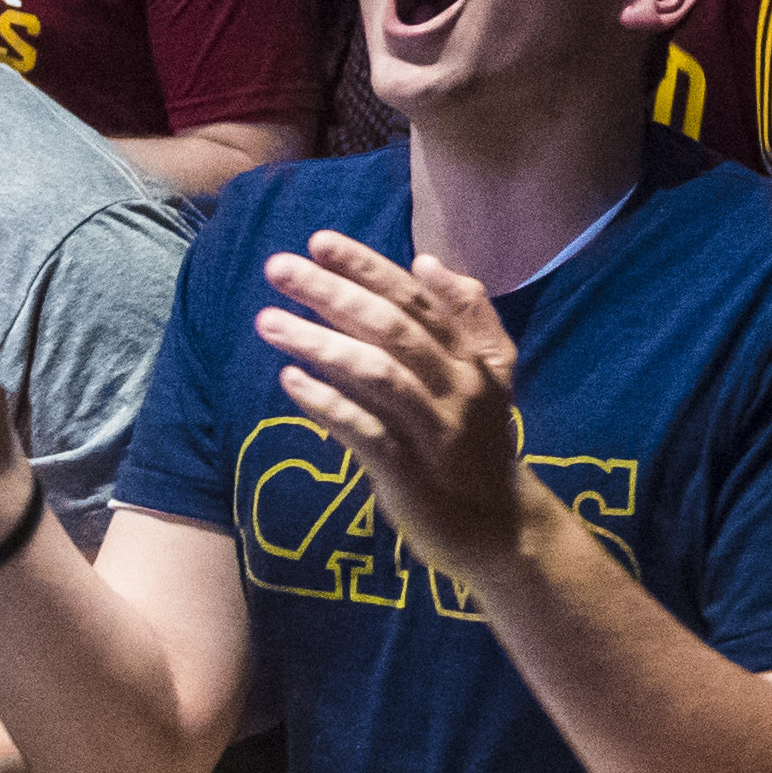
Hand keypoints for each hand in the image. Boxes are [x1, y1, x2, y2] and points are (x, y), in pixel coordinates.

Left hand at [255, 232, 534, 563]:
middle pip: (391, 327)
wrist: (503, 530)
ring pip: (377, 374)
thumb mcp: (491, 373)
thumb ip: (469, 315)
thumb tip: (428, 262)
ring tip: (267, 321)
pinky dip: (328, 404)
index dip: (367, 268)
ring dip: (319, 342)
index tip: (319, 242)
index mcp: (470, 358)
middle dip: (332, 292)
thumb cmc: (481, 444)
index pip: (415, 300)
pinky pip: (366, 432)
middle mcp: (456, 387)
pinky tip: (290, 380)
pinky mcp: (412, 473)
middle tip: (277, 267)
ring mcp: (435, 430)